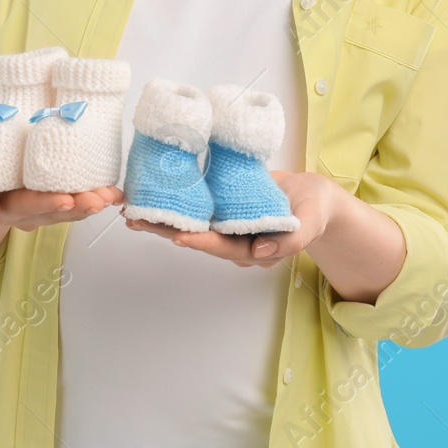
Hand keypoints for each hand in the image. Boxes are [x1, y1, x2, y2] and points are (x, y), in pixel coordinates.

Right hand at [0, 178, 122, 233]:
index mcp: (9, 208)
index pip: (29, 205)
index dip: (47, 202)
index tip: (66, 198)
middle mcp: (30, 215)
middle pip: (57, 212)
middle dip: (80, 206)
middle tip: (99, 199)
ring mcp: (45, 211)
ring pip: (72, 211)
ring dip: (93, 204)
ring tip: (112, 195)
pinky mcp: (58, 204)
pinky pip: (78, 205)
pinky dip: (97, 199)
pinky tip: (115, 193)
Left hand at [123, 170, 336, 266]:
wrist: (313, 196)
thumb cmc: (314, 211)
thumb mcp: (310, 223)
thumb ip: (290, 240)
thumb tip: (260, 252)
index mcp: (254, 250)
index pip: (223, 247)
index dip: (201, 241)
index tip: (178, 235)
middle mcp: (235, 241)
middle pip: (197, 237)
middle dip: (166, 229)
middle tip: (137, 220)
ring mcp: (227, 225)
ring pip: (191, 223)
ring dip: (162, 217)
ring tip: (133, 209)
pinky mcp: (222, 207)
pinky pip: (196, 207)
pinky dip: (174, 201)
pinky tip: (152, 195)